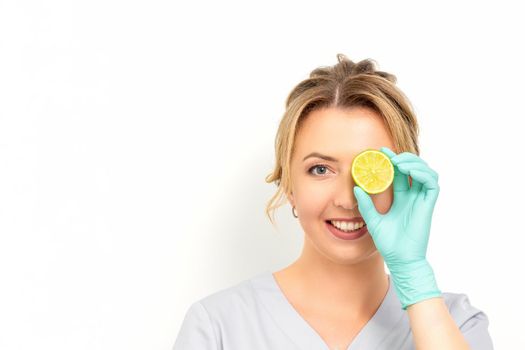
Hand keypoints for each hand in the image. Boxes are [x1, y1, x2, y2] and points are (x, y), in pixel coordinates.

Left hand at [353, 146, 441, 309]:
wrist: (401, 260)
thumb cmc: (389, 243)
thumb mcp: (373, 220)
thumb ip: (366, 205)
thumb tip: (355, 188)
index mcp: (401, 198)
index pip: (399, 173)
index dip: (393, 161)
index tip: (380, 152)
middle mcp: (413, 197)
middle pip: (415, 169)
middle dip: (404, 158)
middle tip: (389, 155)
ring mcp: (421, 201)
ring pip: (426, 173)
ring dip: (414, 163)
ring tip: (398, 162)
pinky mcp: (428, 205)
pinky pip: (432, 184)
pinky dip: (423, 174)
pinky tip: (408, 172)